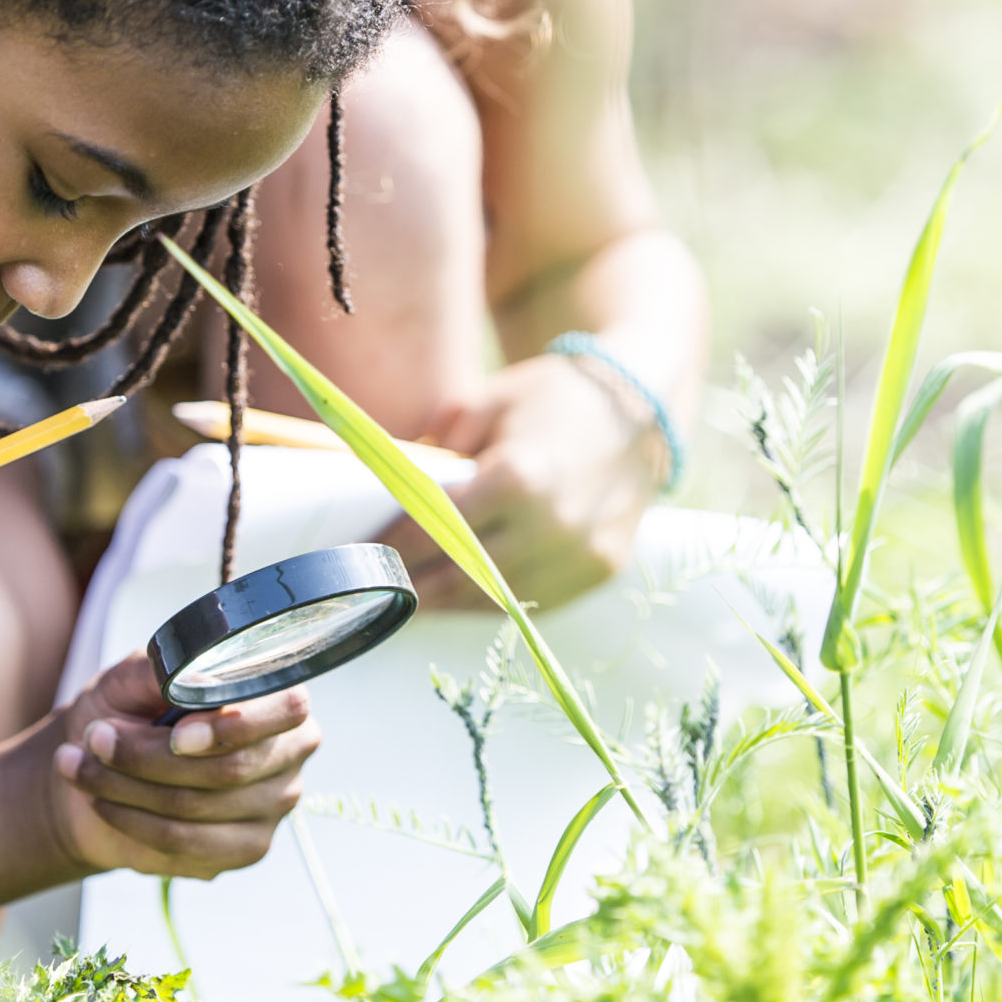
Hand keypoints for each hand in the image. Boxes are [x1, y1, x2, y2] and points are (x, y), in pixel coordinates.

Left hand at [41, 654, 318, 878]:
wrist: (99, 769)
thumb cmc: (126, 710)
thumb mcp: (133, 677)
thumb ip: (163, 670)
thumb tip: (188, 676)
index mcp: (278, 700)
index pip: (286, 712)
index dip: (232, 727)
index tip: (176, 735)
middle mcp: (287, 757)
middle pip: (231, 769)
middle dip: (149, 756)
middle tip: (94, 738)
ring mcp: (270, 811)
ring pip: (198, 808)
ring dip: (126, 787)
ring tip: (76, 765)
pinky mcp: (241, 851)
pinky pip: (183, 844)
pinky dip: (131, 821)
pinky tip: (102, 800)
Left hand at [383, 353, 665, 610]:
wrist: (640, 410)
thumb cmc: (553, 399)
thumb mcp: (487, 403)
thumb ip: (438, 446)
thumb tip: (394, 489)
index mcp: (519, 477)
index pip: (435, 529)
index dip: (393, 548)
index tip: (361, 555)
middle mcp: (553, 525)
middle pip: (460, 574)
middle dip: (411, 585)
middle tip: (373, 589)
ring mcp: (582, 555)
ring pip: (495, 598)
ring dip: (447, 603)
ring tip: (408, 599)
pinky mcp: (601, 571)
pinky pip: (533, 600)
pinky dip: (491, 601)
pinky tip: (460, 595)